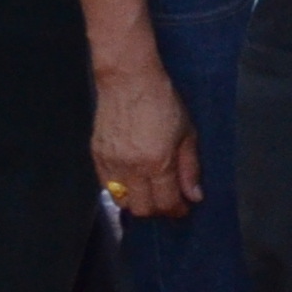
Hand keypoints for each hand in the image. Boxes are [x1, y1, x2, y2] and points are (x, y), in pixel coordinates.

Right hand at [88, 56, 200, 218]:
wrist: (129, 80)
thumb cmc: (162, 101)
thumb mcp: (187, 133)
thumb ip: (190, 168)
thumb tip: (194, 195)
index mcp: (157, 162)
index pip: (165, 202)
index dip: (176, 210)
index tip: (183, 207)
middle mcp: (131, 167)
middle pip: (142, 209)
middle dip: (158, 210)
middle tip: (169, 202)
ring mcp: (111, 163)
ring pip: (122, 201)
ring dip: (138, 202)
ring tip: (151, 192)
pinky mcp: (97, 156)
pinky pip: (106, 186)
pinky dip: (121, 190)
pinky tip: (133, 181)